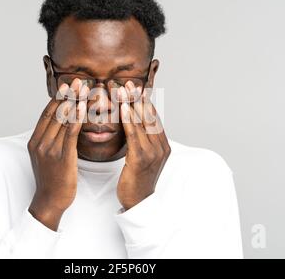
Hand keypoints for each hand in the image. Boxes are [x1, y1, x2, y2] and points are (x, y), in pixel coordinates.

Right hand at [27, 78, 87, 229]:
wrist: (49, 201)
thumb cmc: (51, 179)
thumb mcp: (46, 157)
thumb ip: (52, 140)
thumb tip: (62, 126)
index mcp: (35, 141)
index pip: (47, 113)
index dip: (59, 98)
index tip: (68, 86)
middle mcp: (40, 142)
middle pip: (55, 112)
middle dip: (69, 95)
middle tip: (79, 81)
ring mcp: (50, 149)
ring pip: (64, 119)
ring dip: (76, 102)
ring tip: (86, 89)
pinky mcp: (62, 156)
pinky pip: (71, 133)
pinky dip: (77, 118)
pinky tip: (84, 108)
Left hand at [116, 82, 170, 210]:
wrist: (139, 202)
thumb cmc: (137, 179)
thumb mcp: (142, 156)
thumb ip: (141, 140)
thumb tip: (133, 123)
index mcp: (163, 144)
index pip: (153, 117)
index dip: (143, 100)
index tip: (133, 87)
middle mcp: (161, 146)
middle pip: (148, 116)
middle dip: (136, 97)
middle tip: (126, 82)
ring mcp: (153, 152)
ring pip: (141, 122)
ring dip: (130, 103)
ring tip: (121, 89)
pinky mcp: (141, 159)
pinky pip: (134, 135)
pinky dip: (128, 119)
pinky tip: (122, 108)